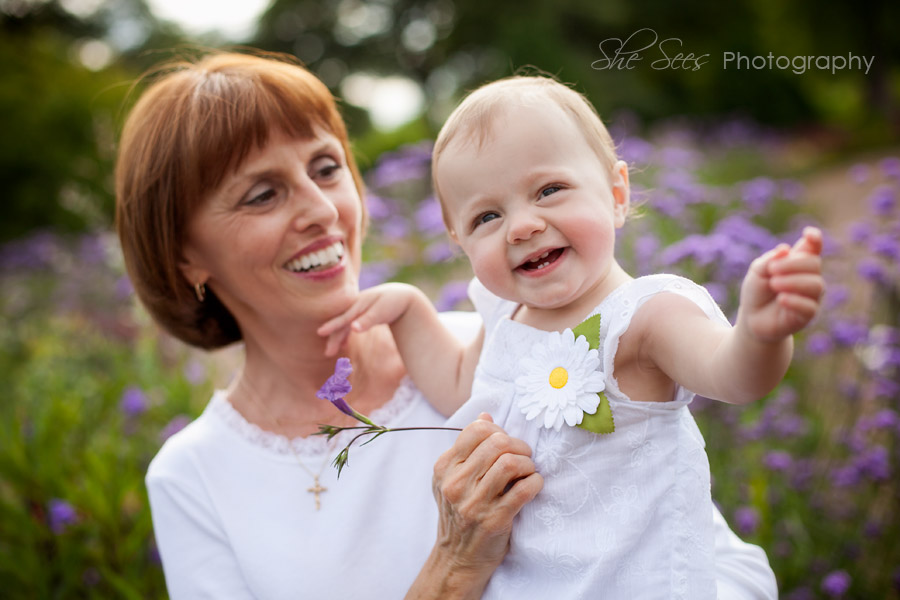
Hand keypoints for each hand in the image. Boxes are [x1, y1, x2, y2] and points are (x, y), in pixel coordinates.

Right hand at [317, 283, 418, 355]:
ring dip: (337, 337)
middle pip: (340, 323)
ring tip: (330, 352)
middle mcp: (355, 306)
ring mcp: (356, 309)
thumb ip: (367, 320)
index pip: (343, 318)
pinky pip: (348, 324)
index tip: (320, 332)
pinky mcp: (360, 313)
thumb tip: (353, 329)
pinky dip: (345, 334)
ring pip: (343, 324)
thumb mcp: (381, 311)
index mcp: (359, 304)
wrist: (401, 295)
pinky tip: (343, 345)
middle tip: (327, 353)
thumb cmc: (392, 303)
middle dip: (333, 337)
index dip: (332, 326)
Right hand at [430, 414, 542, 590]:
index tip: (507, 443)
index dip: (499, 431)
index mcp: (444, 468)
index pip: (476, 430)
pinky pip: (524, 490)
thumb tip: (486, 416)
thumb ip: (467, 448)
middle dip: (519, 446)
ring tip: (528, 471)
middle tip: (525, 456)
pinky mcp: (495, 521)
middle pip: (497, 443)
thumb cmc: (459, 513)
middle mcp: (456, 484)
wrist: (457, 559)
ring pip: (511, 463)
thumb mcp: (453, 479)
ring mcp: (474, 503)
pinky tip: (534, 485)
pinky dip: (536, 482)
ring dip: (528, 464)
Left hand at [738, 226, 824, 341]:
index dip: (815, 239)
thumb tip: (785, 249)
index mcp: (799, 262)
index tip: (808, 234)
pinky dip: (795, 300)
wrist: (752, 318)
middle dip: (792, 264)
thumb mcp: (757, 272)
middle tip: (772, 271)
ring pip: (816, 285)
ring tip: (774, 284)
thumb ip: (770, 260)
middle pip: (814, 264)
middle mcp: (810, 277)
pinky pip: (810, 306)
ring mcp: (811, 296)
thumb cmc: (757, 291)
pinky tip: (781, 299)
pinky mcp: (808, 314)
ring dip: (793, 282)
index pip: (813, 247)